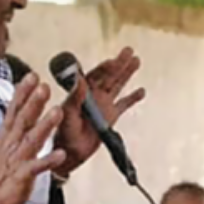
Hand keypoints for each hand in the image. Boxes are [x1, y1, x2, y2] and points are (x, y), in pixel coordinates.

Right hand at [0, 73, 65, 203]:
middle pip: (23, 120)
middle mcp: (12, 144)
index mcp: (9, 135)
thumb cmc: (1, 172)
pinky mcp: (22, 177)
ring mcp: (17, 160)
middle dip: (33, 103)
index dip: (22, 93)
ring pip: (31, 140)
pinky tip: (61, 154)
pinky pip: (37, 168)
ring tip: (57, 112)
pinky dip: (48, 160)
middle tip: (44, 86)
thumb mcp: (7, 143)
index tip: (32, 75)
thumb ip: (18, 123)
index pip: (14, 110)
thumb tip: (27, 103)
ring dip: (44, 126)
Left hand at [55, 47, 144, 172]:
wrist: (68, 153)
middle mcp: (94, 95)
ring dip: (127, 73)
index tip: (114, 61)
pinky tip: (141, 91)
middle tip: (129, 50)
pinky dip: (133, 98)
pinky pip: (124, 105)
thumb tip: (80, 78)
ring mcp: (104, 105)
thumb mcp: (67, 113)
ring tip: (136, 60)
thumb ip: (75, 97)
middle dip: (119, 63)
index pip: (95, 75)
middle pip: (109, 76)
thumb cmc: (62, 132)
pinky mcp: (111, 117)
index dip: (105, 67)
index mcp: (82, 92)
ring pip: (118, 85)